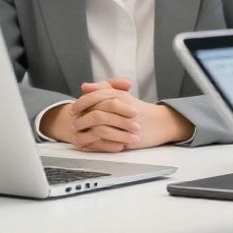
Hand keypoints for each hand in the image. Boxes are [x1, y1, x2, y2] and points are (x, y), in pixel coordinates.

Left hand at [64, 79, 191, 150]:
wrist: (160, 123)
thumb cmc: (139, 110)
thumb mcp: (121, 96)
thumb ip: (104, 88)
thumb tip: (85, 87)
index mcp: (119, 96)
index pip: (95, 97)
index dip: (81, 103)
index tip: (72, 109)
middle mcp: (121, 109)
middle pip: (95, 113)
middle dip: (81, 119)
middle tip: (73, 124)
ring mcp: (124, 125)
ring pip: (99, 129)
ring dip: (86, 133)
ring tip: (77, 136)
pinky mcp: (126, 139)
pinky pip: (106, 143)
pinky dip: (94, 145)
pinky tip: (86, 145)